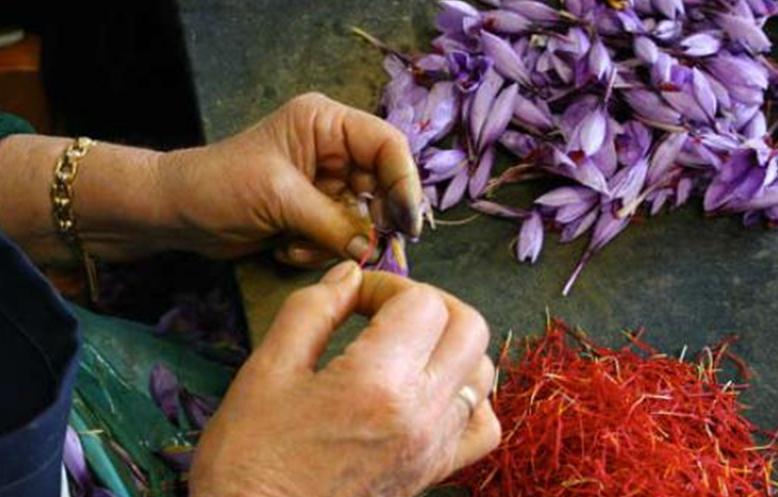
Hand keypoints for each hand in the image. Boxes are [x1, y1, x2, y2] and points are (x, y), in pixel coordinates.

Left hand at [158, 93, 422, 264]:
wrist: (176, 214)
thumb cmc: (219, 186)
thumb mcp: (280, 198)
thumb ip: (334, 223)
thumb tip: (374, 250)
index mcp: (326, 124)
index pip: (387, 146)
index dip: (404, 183)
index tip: (407, 225)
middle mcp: (333, 150)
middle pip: (381, 185)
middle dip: (370, 222)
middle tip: (364, 249)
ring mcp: (325, 184)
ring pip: (362, 219)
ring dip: (335, 241)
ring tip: (297, 244)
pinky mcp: (315, 213)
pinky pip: (340, 237)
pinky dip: (318, 249)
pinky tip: (285, 248)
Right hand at [189, 262, 500, 496]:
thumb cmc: (250, 457)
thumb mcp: (267, 369)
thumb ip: (313, 308)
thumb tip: (350, 274)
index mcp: (379, 381)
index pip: (421, 302)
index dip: (386, 286)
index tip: (352, 299)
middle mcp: (423, 413)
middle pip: (468, 326)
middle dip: (429, 303)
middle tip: (385, 311)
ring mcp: (435, 447)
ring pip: (482, 371)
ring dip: (450, 343)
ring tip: (404, 346)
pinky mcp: (435, 473)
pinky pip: (482, 427)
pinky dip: (469, 398)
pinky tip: (432, 392)